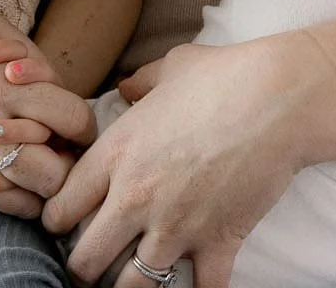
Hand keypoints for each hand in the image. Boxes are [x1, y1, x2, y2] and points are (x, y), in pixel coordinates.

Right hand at [0, 36, 89, 209]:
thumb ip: (32, 54)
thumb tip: (61, 90)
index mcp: (1, 84)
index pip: (73, 118)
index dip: (82, 123)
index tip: (75, 125)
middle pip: (58, 168)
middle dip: (66, 159)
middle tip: (58, 149)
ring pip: (30, 196)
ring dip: (39, 182)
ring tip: (33, 164)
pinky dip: (7, 193)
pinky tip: (0, 172)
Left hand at [44, 35, 335, 287]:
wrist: (279, 99)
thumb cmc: (222, 76)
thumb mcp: (169, 69)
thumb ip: (139, 83)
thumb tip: (125, 86)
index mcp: (116, 154)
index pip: (62, 207)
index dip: (57, 221)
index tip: (64, 224)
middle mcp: (136, 198)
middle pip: (86, 258)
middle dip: (82, 268)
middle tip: (88, 268)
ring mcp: (176, 226)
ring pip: (132, 286)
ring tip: (129, 284)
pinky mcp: (217, 243)